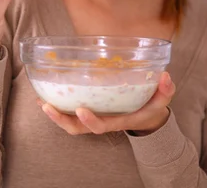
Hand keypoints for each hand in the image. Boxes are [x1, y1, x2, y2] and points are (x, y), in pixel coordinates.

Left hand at [39, 72, 175, 135]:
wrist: (146, 116)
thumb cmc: (151, 105)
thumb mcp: (162, 99)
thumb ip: (165, 90)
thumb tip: (166, 76)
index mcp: (118, 120)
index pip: (101, 126)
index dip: (90, 120)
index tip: (80, 110)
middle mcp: (102, 121)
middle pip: (77, 128)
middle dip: (61, 120)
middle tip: (47, 106)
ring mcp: (94, 117)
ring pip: (70, 123)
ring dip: (54, 114)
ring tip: (40, 101)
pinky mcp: (88, 110)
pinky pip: (69, 112)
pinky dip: (56, 105)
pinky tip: (44, 94)